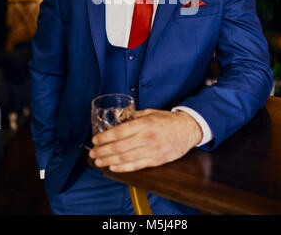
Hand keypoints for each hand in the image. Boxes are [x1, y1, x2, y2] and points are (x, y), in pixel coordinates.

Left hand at [88, 109, 202, 172]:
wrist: (187, 130)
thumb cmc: (167, 120)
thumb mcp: (150, 112)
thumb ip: (134, 116)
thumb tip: (118, 118)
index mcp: (144, 124)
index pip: (119, 132)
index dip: (105, 137)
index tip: (95, 140)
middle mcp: (146, 138)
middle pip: (119, 147)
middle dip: (103, 151)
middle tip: (93, 153)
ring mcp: (151, 150)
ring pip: (125, 158)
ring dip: (109, 160)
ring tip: (99, 161)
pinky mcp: (156, 160)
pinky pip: (137, 165)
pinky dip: (123, 167)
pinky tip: (113, 167)